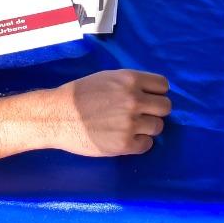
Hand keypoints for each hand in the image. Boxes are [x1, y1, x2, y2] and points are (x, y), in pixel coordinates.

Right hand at [45, 70, 171, 155]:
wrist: (57, 116)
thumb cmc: (79, 94)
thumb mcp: (107, 78)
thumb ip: (130, 84)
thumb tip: (149, 93)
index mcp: (130, 80)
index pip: (163, 86)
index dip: (156, 93)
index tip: (149, 99)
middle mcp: (134, 100)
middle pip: (166, 107)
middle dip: (155, 111)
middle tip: (142, 115)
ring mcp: (131, 123)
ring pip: (158, 127)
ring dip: (147, 128)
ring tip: (131, 127)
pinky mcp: (125, 143)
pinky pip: (147, 145)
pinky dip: (139, 143)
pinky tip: (126, 139)